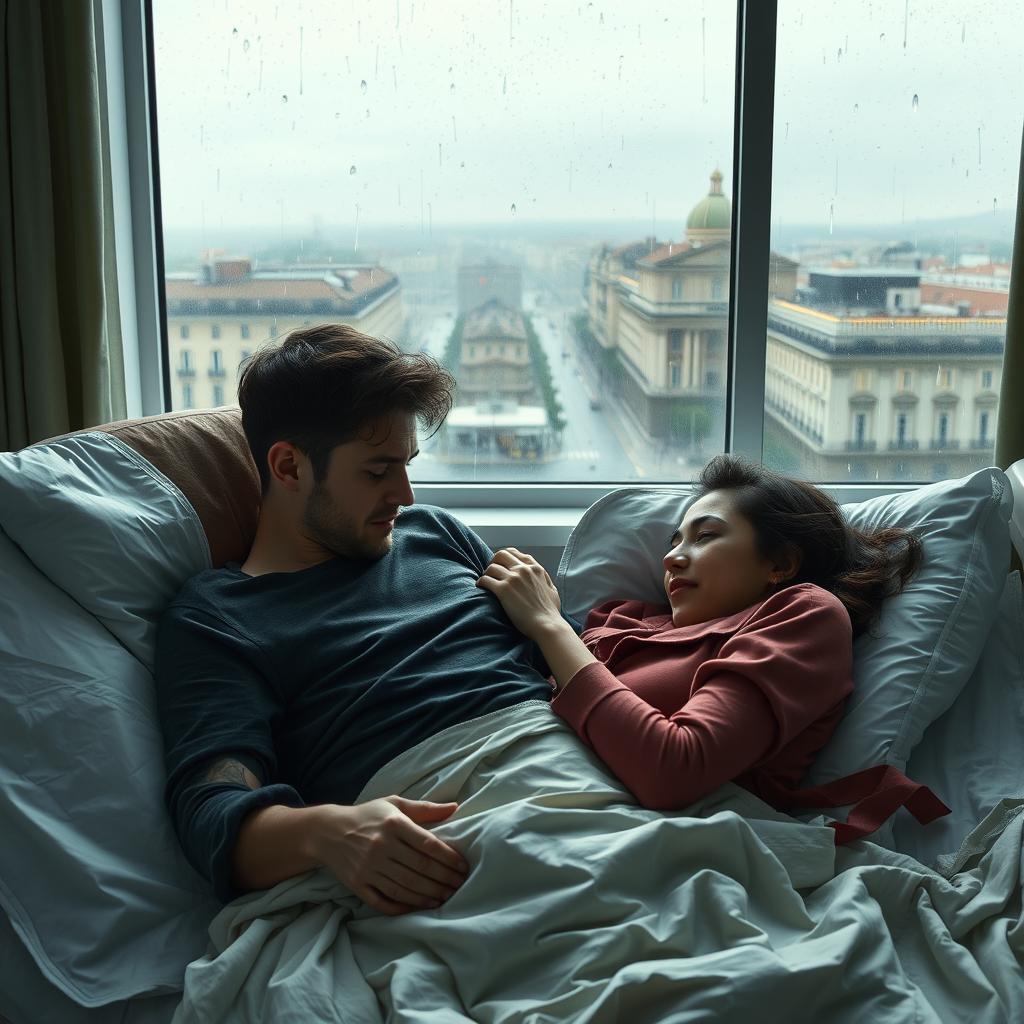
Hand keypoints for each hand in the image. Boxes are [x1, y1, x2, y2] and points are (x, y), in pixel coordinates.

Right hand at [308, 797, 469, 915]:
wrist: (327, 832)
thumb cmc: (368, 816)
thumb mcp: (394, 804)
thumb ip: (425, 808)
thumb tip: (454, 807)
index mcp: (393, 824)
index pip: (428, 844)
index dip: (449, 858)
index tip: (462, 867)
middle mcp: (381, 846)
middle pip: (420, 868)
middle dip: (443, 880)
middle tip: (459, 886)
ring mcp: (368, 868)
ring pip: (405, 887)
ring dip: (428, 895)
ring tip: (445, 898)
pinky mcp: (358, 885)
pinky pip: (384, 901)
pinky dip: (403, 906)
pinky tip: (418, 906)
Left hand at [475, 547, 562, 641]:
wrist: (546, 625)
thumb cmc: (550, 612)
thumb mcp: (552, 590)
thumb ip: (544, 579)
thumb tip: (539, 575)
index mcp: (535, 568)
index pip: (514, 552)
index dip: (504, 557)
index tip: (500, 564)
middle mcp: (523, 570)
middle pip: (500, 555)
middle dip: (493, 562)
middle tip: (491, 573)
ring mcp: (513, 579)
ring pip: (491, 567)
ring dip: (486, 574)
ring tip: (486, 583)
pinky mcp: (503, 590)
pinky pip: (485, 580)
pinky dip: (481, 583)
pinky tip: (481, 588)